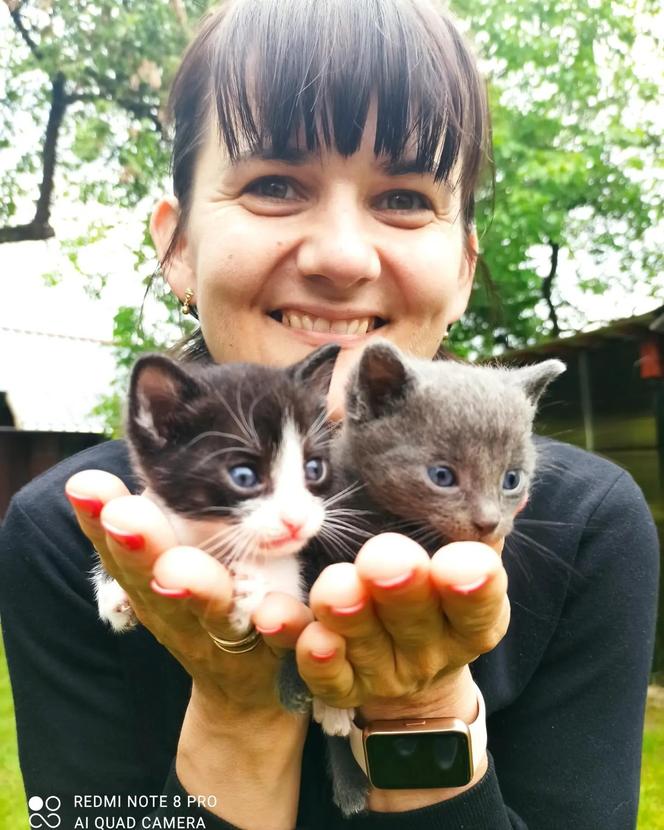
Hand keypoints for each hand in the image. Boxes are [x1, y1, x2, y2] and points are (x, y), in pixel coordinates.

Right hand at [65, 469, 312, 711]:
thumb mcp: (168, 567)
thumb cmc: (204, 609)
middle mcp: (182, 615)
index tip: (85, 486)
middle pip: (159, 581)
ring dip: (200, 589)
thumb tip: (84, 483)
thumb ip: (145, 528)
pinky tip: (275, 613)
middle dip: (142, 549)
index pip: (120, 552)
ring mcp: (230, 636)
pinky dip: (282, 624)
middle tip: (125, 517)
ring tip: (179, 572)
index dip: (100, 522)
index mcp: (152, 587)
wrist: (247, 691)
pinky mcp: (280, 651)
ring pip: (216, 612)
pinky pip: (285, 638)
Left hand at [296, 532, 508, 719]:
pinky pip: (323, 675)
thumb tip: (485, 482)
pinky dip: (305, 650)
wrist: (417, 680)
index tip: (460, 564)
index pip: (478, 605)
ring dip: (347, 614)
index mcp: (469, 621)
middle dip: (400, 588)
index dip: (473, 587)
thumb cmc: (434, 599)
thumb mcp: (458, 569)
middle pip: (415, 621)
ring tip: (334, 588)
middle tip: (384, 560)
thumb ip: (461, 529)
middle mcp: (430, 650)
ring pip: (364, 645)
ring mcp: (385, 674)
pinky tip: (288, 622)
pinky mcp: (344, 689)